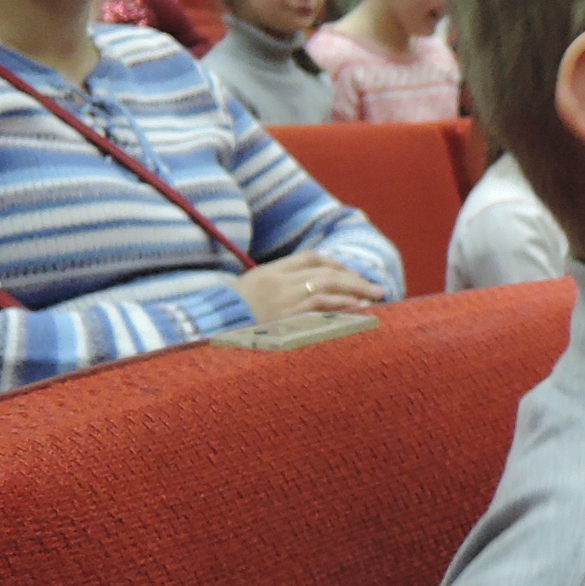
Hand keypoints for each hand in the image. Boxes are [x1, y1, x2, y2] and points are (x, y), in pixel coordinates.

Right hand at [231, 252, 386, 323]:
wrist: (207, 328)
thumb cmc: (229, 313)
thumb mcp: (251, 290)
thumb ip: (276, 283)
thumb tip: (308, 286)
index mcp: (270, 271)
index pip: (311, 258)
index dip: (336, 264)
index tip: (352, 274)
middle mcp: (279, 282)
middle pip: (326, 272)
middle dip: (355, 279)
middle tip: (377, 288)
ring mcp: (283, 300)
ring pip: (327, 287)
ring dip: (355, 292)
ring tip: (374, 298)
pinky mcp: (285, 319)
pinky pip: (319, 307)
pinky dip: (341, 305)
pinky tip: (357, 307)